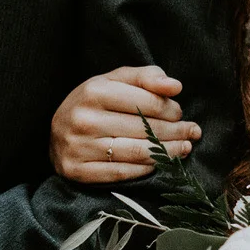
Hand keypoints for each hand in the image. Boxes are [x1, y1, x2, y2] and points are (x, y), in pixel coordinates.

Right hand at [50, 65, 200, 183]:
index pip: (146, 102)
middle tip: (192, 132)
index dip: (170, 109)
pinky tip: (159, 163)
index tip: (181, 113)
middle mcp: (84, 119)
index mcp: (94, 91)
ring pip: (136, 152)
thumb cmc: (93, 102)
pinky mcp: (77, 171)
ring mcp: (79, 147)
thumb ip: (146, 77)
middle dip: (175, 131)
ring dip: (168, 152)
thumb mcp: (114, 80)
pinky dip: (145, 169)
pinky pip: (121, 173)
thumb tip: (175, 86)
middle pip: (144, 129)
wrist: (56, 130)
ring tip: (184, 148)